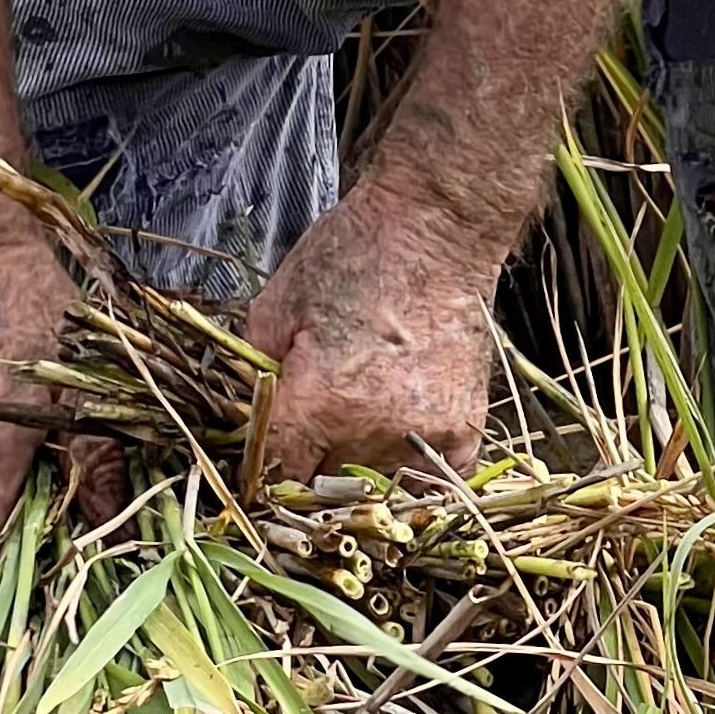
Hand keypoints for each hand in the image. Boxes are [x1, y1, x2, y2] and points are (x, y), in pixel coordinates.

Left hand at [246, 179, 500, 486]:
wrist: (437, 230)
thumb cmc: (357, 253)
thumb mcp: (279, 301)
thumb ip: (255, 366)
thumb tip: (249, 408)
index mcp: (320, 404)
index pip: (277, 471)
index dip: (264, 463)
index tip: (265, 451)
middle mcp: (373, 433)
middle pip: (324, 483)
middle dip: (310, 461)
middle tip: (311, 423)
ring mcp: (424, 435)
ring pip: (376, 482)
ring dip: (360, 463)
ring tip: (360, 413)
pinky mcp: (465, 428)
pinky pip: (431, 476)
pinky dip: (412, 466)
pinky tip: (398, 434)